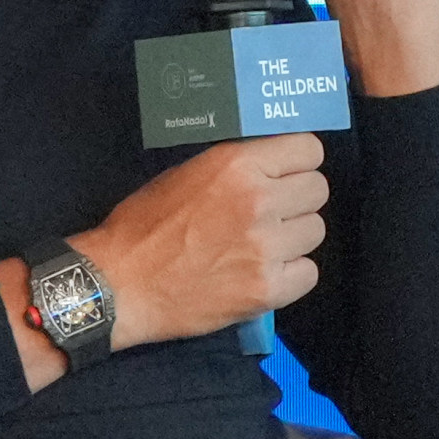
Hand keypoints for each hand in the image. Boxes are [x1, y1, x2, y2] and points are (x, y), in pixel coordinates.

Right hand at [74, 133, 329, 347]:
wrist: (120, 285)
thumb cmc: (144, 227)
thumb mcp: (186, 174)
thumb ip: (235, 167)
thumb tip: (272, 163)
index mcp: (237, 165)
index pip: (309, 150)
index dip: (298, 163)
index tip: (286, 174)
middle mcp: (259, 201)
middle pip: (317, 190)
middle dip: (297, 200)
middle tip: (271, 214)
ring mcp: (266, 247)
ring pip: (315, 231)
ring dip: (293, 238)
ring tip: (260, 246)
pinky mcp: (268, 288)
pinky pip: (308, 273)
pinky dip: (290, 275)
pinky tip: (262, 273)